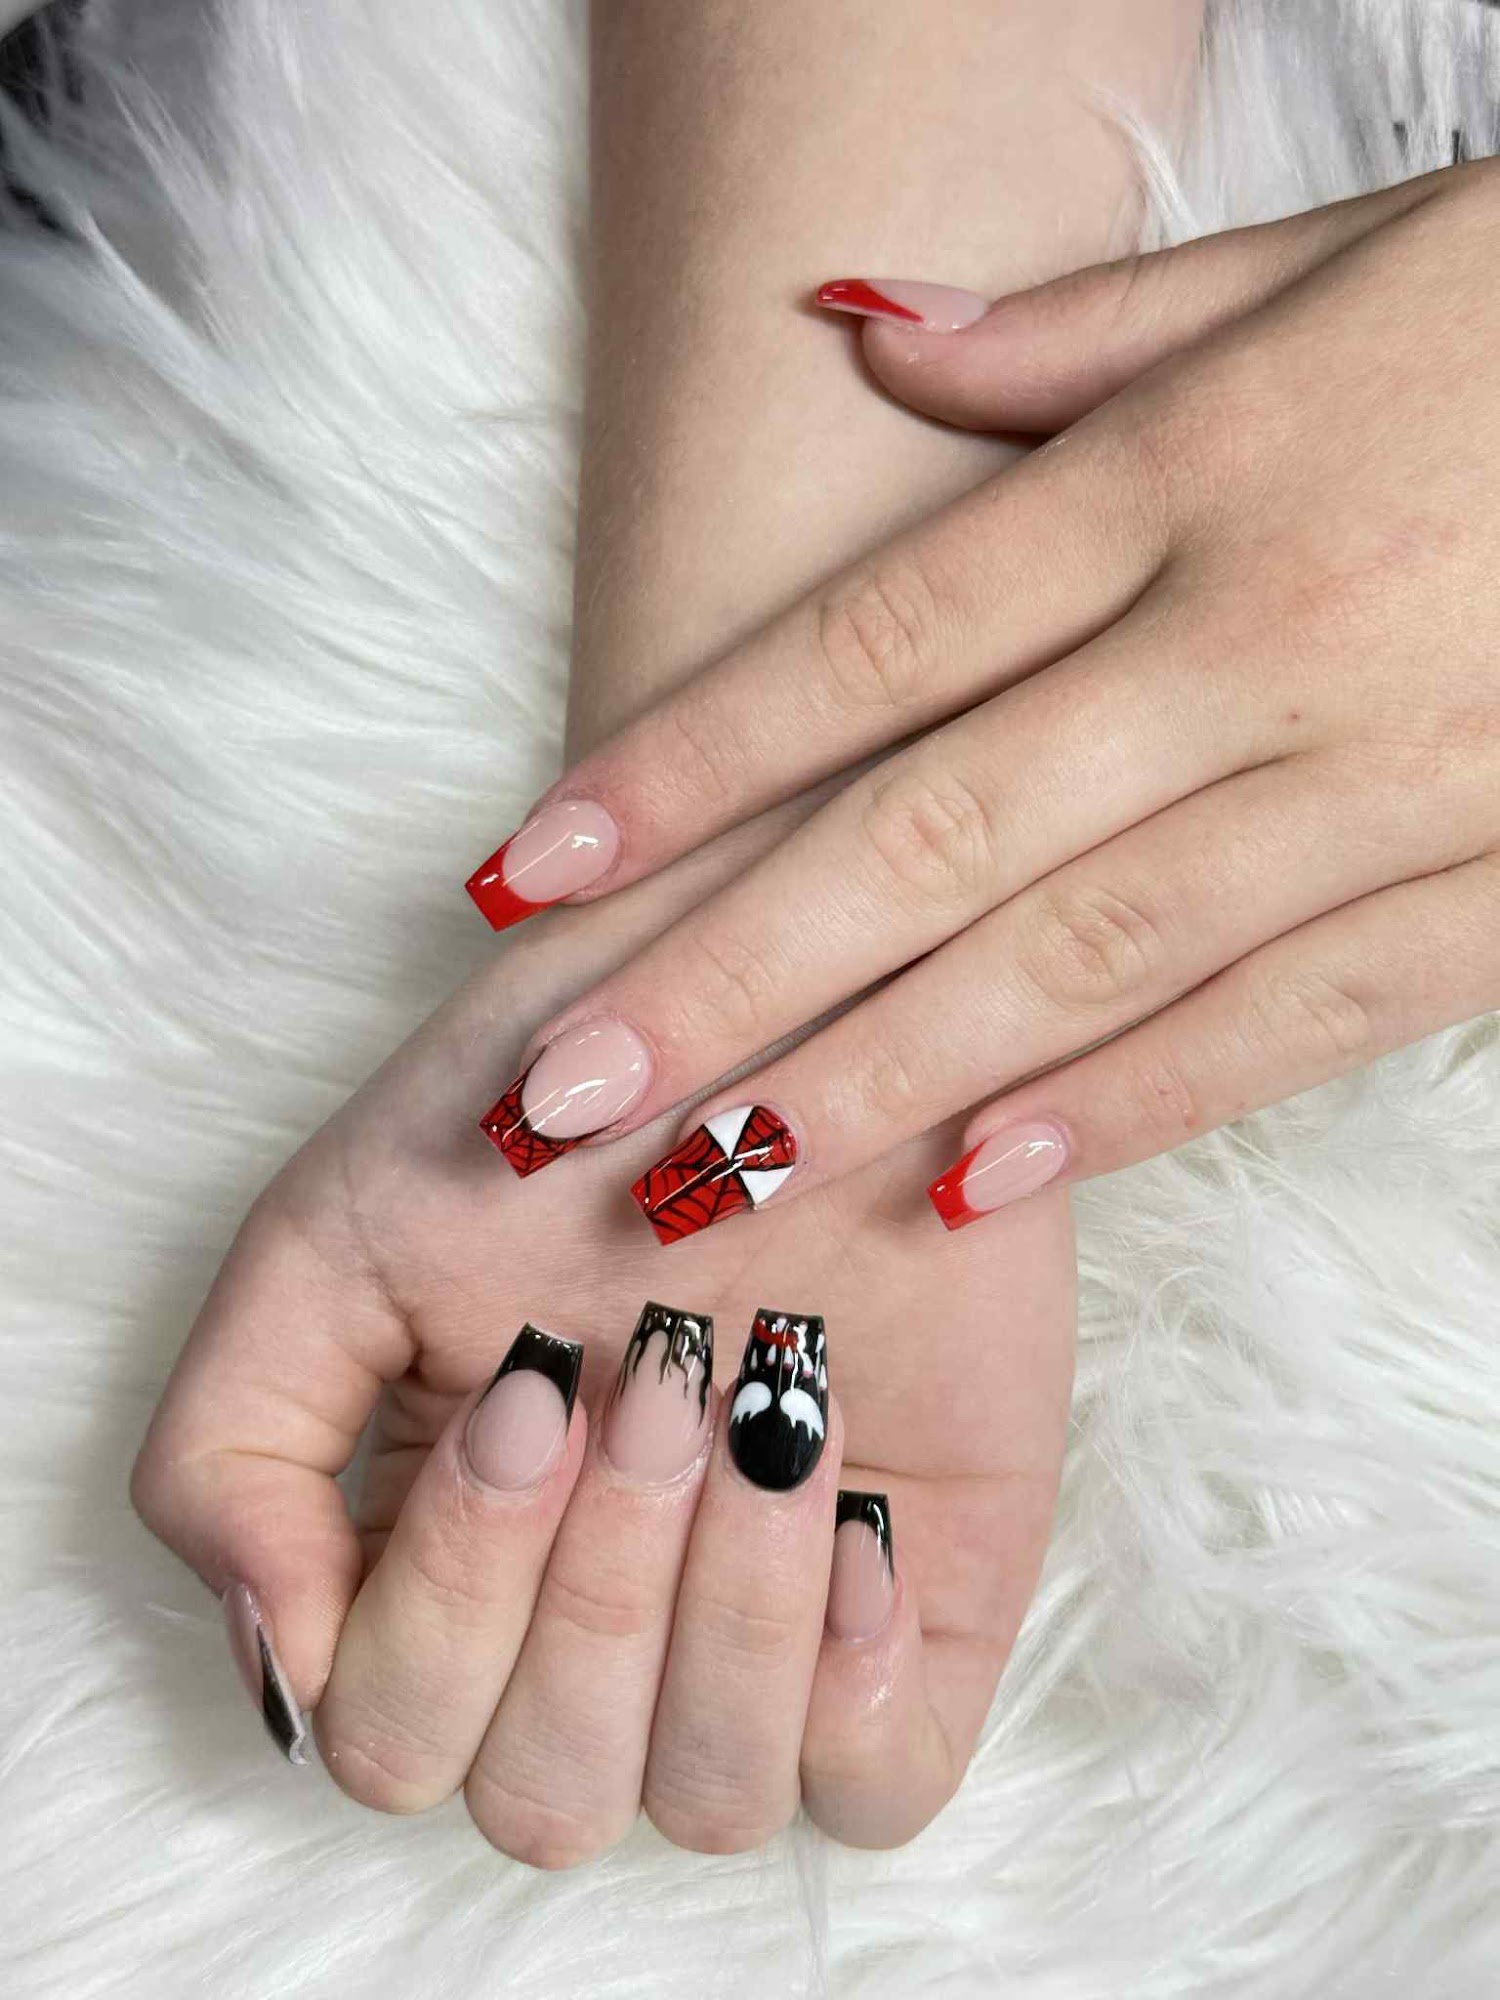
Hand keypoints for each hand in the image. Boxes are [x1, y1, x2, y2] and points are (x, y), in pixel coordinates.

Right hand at [131, 838, 1073, 1858]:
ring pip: (705, 1801)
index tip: (521, 1381)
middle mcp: (590, 1619)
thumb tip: (275, 1659)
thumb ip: (235, 1441)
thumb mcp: (346, 1221)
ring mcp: (758, 1626)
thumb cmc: (589, 1091)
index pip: (389, 1734)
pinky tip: (861, 1512)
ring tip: (770, 1405)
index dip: (447, 1599)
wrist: (828, 1002)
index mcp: (439, 1547)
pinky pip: (876, 1785)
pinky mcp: (917, 1609)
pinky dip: (855, 1679)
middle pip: (537, 1792)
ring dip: (724, 1614)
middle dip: (593, 1583)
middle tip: (656, 1367)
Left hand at [461, 163, 1499, 1241]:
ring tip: (713, 1165)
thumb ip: (1084, 335)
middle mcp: (1262, 638)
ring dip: (880, 1071)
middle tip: (558, 1097)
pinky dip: (1131, 1104)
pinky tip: (982, 1177)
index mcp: (1197, 472)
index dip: (684, 760)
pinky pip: (1287, 1016)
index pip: (876, 640)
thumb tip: (865, 340)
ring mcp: (1386, 780)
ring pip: (1086, 954)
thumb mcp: (1323, 266)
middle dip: (728, 975)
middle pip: (935, 833)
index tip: (527, 872)